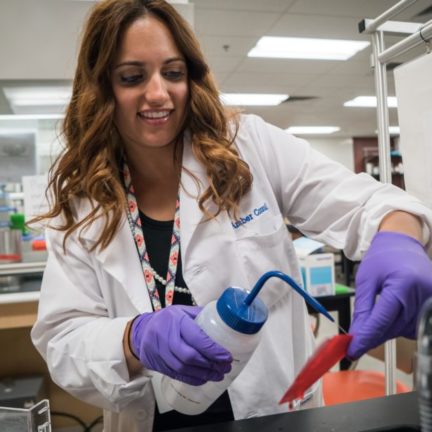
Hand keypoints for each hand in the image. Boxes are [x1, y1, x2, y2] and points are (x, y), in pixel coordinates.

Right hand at [130, 305, 231, 384]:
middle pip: (189, 356)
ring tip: (218, 375)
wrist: (142, 331)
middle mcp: (167, 336)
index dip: (213, 349)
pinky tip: (204, 379)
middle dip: (210, 364)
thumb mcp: (183, 311)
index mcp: (176, 320)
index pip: (196, 337)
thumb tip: (224, 320)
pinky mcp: (158, 364)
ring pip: (183, 368)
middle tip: (225, 367)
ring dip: (203, 374)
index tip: (226, 356)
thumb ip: (201, 315)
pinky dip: (192, 379)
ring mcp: (161, 352)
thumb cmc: (167, 319)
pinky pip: (176, 375)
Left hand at [348, 231, 431, 358]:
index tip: (353, 350)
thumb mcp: (366, 279)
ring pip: (404, 330)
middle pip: (394, 328)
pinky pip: (414, 325)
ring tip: (374, 317)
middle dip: (374, 335)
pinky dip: (398, 325)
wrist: (402, 244)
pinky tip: (389, 316)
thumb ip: (363, 308)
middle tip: (356, 340)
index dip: (366, 338)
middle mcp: (423, 294)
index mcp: (404, 284)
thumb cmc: (383, 257)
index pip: (383, 320)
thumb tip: (357, 334)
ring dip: (386, 330)